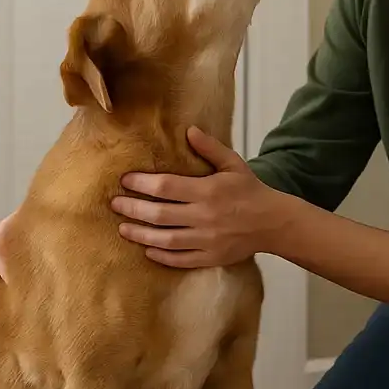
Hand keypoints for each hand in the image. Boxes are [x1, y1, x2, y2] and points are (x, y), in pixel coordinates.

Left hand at [113, 127, 289, 267]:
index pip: (165, 187)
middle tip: (114, 204)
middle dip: (132, 209)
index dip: (142, 184)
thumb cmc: (250, 190)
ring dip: (140, 234)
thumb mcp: (233, 164)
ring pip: (165, 240)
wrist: (273, 223)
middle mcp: (204, 216)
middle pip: (159, 214)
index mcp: (207, 191)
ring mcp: (206, 239)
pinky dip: (161, 256)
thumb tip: (189, 130)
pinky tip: (148, 250)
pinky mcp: (210, 257)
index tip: (125, 181)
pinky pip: (180, 259)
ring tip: (123, 229)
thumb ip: (210, 148)